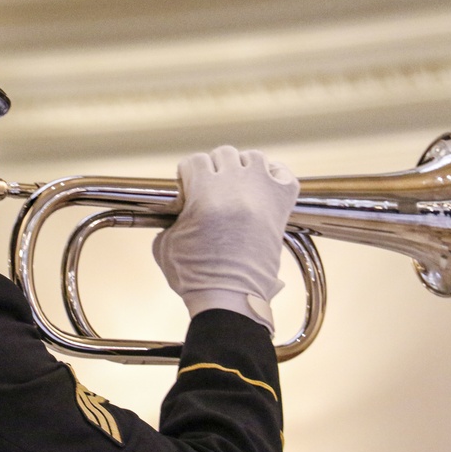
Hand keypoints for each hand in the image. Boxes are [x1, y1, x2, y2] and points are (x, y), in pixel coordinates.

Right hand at [153, 146, 298, 334]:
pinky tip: (265, 187)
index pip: (194, 161)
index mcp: (204, 189)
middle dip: (214, 169)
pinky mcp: (281, 206)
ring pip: (254, 158)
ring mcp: (261, 192)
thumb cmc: (196, 275)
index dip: (187, 174)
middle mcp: (235, 184)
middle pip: (223, 154)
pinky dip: (275, 175)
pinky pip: (284, 174)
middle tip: (212, 189)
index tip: (188, 187)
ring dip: (243, 168)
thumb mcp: (166, 243)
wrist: (230, 298)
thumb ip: (170, 220)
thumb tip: (178, 214)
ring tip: (238, 186)